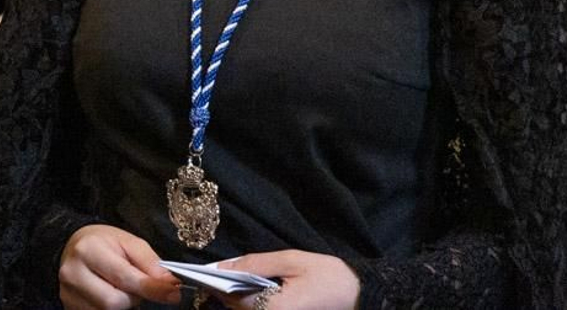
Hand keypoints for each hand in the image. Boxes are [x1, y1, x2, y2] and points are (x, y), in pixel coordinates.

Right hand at [59, 224, 181, 308]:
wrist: (75, 246)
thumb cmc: (105, 243)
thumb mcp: (129, 242)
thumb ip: (150, 263)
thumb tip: (169, 284)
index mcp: (89, 250)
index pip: (125, 277)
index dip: (151, 288)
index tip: (173, 293)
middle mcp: (73, 273)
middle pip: (115, 302)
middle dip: (133, 296)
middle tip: (135, 283)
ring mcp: (68, 293)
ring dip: (123, 303)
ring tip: (119, 286)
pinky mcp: (69, 306)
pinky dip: (111, 308)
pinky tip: (109, 293)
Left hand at [218, 251, 358, 309]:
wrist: (362, 296)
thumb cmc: (330, 277)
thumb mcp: (292, 261)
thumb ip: (255, 264)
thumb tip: (224, 266)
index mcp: (273, 309)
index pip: (231, 299)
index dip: (216, 283)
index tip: (203, 272)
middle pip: (236, 309)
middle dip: (227, 291)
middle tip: (220, 272)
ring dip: (240, 299)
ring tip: (239, 279)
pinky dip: (253, 303)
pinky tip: (257, 290)